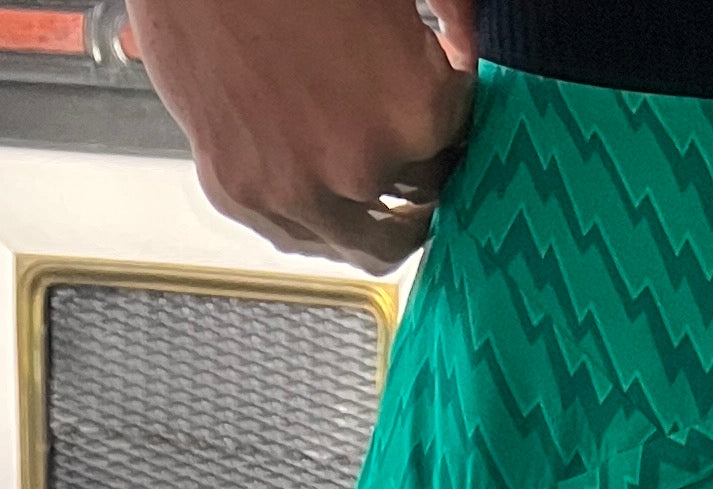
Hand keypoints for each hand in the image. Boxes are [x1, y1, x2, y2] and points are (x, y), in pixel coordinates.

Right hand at [130, 0, 478, 272]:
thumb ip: (452, 15)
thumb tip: (472, 48)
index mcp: (415, 109)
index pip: (461, 140)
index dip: (452, 117)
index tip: (441, 107)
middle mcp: (359, 167)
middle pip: (419, 202)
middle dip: (422, 175)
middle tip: (417, 160)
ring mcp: (296, 192)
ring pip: (362, 241)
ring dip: (377, 219)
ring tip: (378, 191)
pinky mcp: (240, 196)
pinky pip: (298, 235)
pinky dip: (318, 216)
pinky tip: (323, 184)